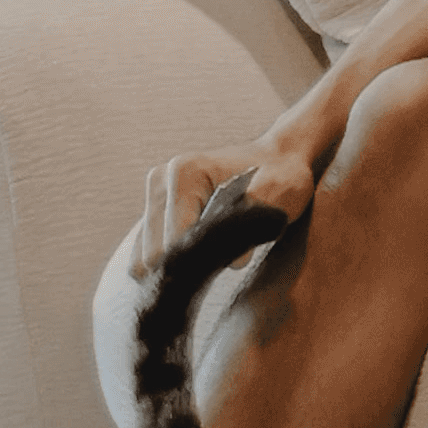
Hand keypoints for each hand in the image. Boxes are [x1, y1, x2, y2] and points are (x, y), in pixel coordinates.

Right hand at [132, 125, 323, 279]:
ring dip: (178, 266)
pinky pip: (148, 251)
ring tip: (214, 260)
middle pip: (153, 252)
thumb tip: (233, 262)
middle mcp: (159, 181)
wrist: (278, 160)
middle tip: (223, 263)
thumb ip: (250, 224)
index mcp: (183, 173)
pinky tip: (198, 263)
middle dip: (187, 266)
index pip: (175, 239)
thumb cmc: (281, 176)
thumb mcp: (277, 194)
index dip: (199, 262)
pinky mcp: (156, 211)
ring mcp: (154, 196)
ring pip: (146, 256)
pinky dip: (171, 264)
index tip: (229, 264)